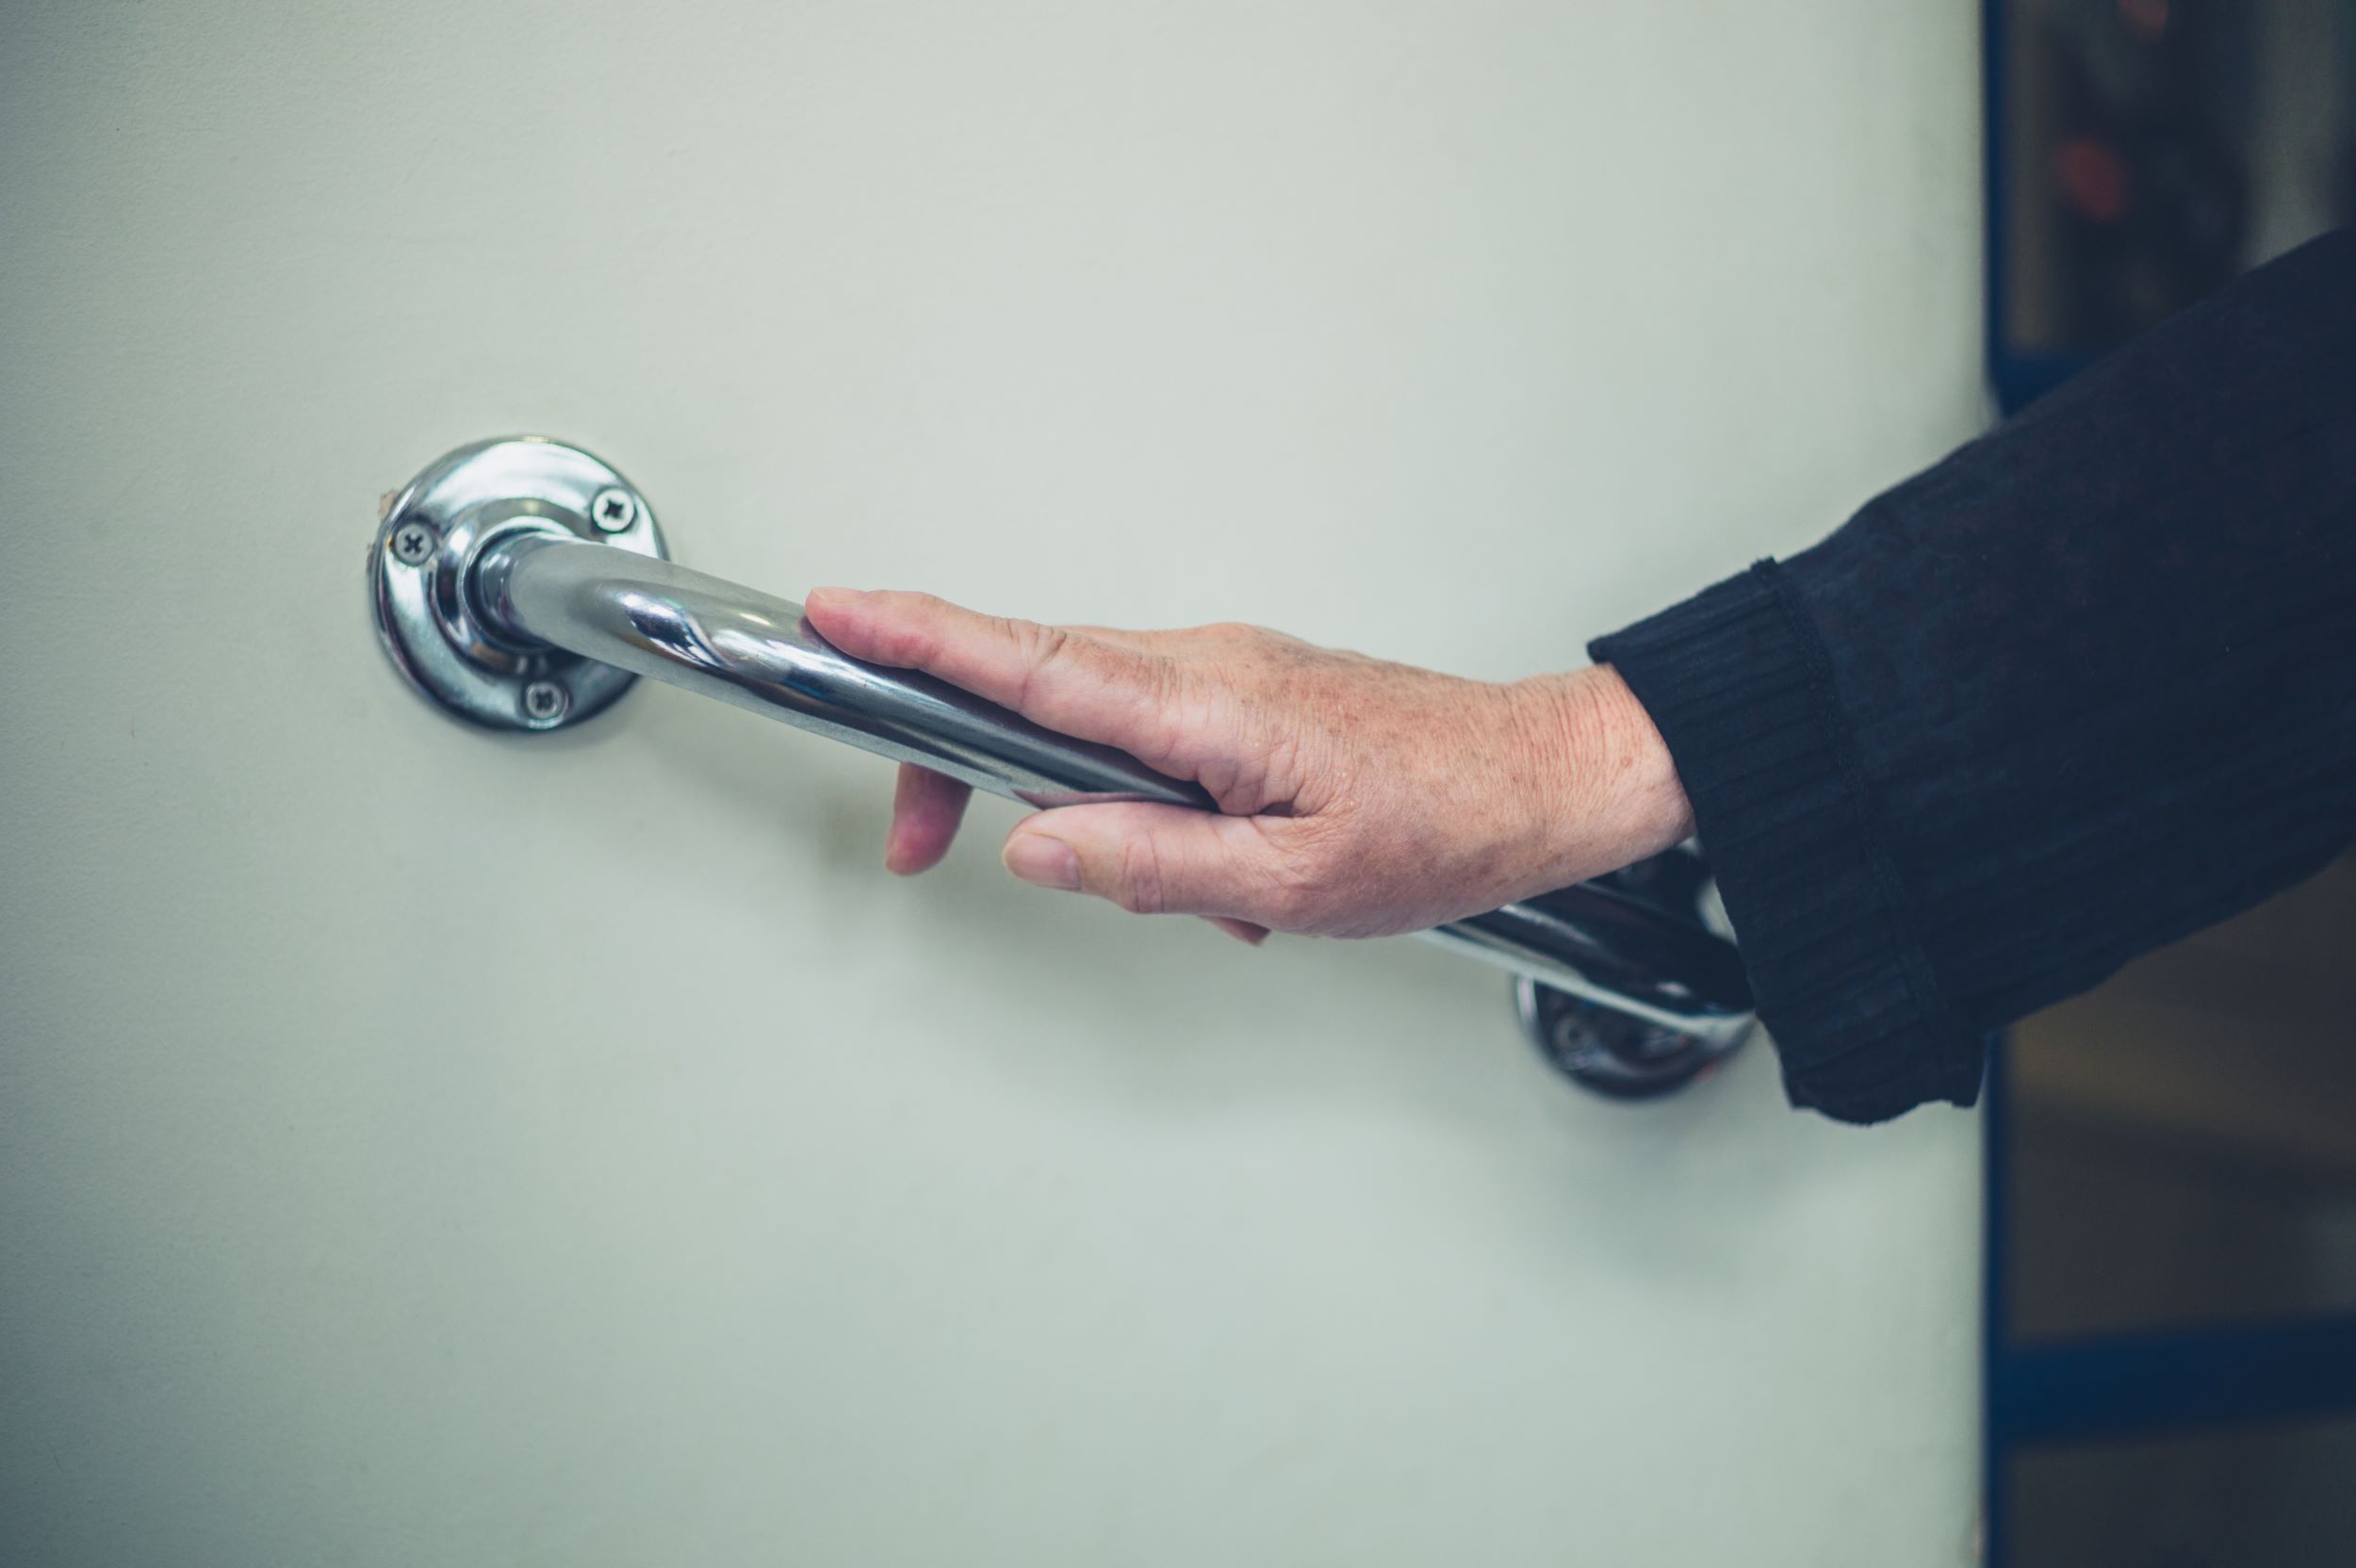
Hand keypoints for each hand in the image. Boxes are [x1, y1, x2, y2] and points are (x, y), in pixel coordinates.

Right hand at [801, 588, 1693, 942]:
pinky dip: (1153, 805)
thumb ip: (1150, 864)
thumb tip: (1035, 846)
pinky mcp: (1244, 692)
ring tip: (1201, 895)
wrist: (1544, 780)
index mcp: (1208, 702)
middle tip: (916, 842)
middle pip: (1032, 691)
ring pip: (1092, 725)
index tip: (837, 614)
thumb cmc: (1448, 824)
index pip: (1032, 664)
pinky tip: (1228, 870)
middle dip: (963, 765)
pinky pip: (1152, 735)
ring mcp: (1223, 671)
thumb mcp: (1293, 883)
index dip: (923, 638)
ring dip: (1097, 813)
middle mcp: (1205, 665)